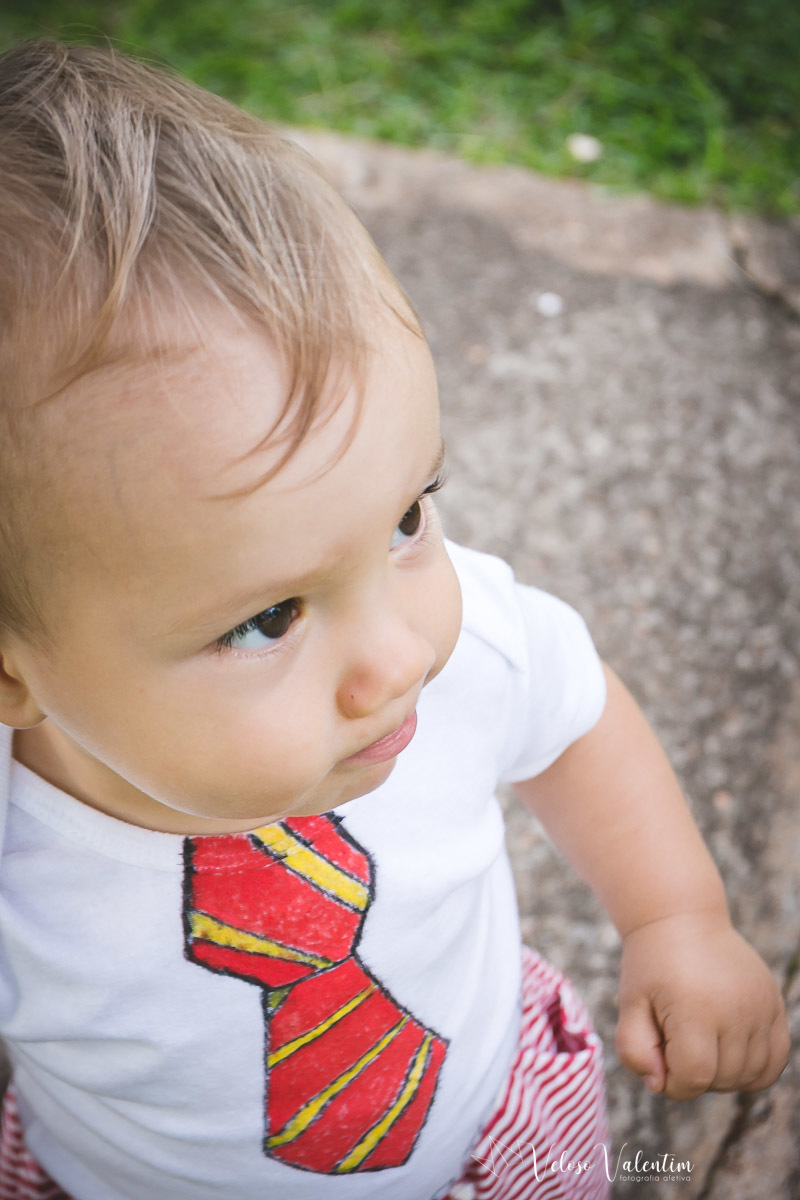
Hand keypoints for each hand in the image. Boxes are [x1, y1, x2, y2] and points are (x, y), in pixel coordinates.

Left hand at [615, 912, 789, 1100]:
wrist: (682, 920)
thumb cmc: (651, 966)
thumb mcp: (628, 1003)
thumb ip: (634, 1051)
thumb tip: (660, 1084)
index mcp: (695, 1008)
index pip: (693, 1078)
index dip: (672, 1082)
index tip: (660, 1057)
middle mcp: (736, 1009)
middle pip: (722, 1080)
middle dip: (695, 1075)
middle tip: (676, 1040)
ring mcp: (761, 1007)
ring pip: (751, 1076)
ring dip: (723, 1074)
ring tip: (701, 1040)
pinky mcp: (775, 1004)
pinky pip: (776, 1061)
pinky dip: (754, 1068)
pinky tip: (728, 1048)